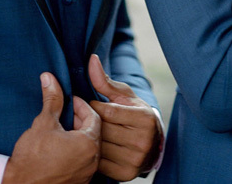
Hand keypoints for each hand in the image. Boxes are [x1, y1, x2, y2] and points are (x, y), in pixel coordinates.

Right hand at [2, 72, 99, 183]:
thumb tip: (50, 78)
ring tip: (61, 129)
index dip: (81, 105)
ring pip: (88, 148)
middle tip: (64, 113)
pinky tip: (59, 148)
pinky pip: (83, 163)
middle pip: (93, 132)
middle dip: (80, 120)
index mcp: (88, 145)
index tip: (69, 101)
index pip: (94, 117)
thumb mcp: (43, 123)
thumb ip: (52, 100)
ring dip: (78, 136)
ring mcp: (86, 175)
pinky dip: (75, 152)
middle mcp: (92, 162)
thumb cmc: (31, 158)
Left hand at [88, 53, 162, 180]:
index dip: (94, 106)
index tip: (87, 102)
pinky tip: (90, 146)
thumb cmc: (133, 113)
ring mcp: (135, 160)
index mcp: (145, 118)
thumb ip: (105, 81)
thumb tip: (92, 59)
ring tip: (84, 130)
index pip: (108, 111)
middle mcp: (143, 141)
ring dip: (87, 138)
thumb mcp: (124, 96)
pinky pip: (100, 163)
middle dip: (88, 121)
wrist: (150, 143)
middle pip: (103, 130)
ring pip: (100, 147)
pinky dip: (92, 154)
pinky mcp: (126, 174)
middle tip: (81, 116)